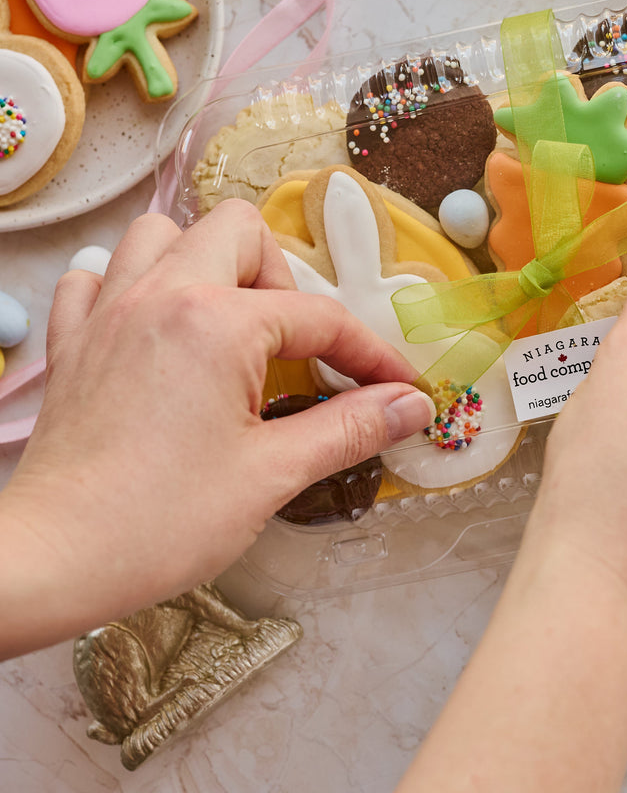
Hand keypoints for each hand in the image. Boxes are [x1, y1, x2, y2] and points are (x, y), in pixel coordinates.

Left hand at [0, 199, 433, 656]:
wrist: (49, 561)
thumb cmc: (160, 522)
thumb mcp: (273, 475)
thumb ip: (350, 428)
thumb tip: (412, 406)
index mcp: (217, 324)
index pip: (320, 318)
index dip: (370, 353)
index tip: (397, 387)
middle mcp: (160, 296)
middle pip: (239, 230)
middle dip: (283, 278)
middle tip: (296, 345)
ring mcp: (108, 313)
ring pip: (161, 235)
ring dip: (205, 262)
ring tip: (229, 322)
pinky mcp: (73, 342)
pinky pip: (96, 275)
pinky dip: (130, 284)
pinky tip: (153, 328)